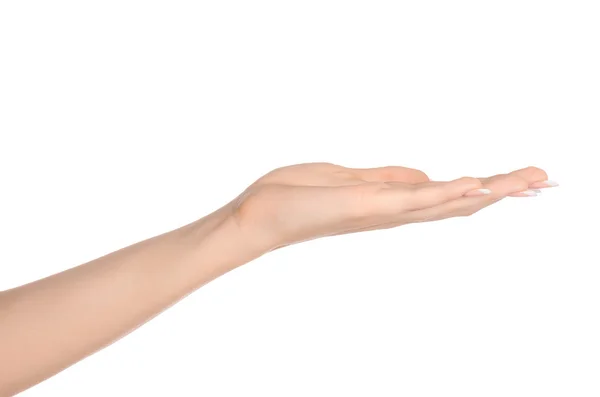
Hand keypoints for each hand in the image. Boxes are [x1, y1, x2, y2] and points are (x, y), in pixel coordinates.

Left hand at [229, 163, 555, 250]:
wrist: (259, 215)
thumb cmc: (298, 197)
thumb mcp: (350, 178)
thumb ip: (389, 178)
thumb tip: (426, 177)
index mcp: (389, 204)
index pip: (445, 197)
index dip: (483, 189)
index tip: (517, 181)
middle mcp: (392, 213)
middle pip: (456, 203)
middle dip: (500, 191)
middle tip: (543, 179)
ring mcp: (381, 212)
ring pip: (444, 202)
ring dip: (488, 190)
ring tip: (527, 180)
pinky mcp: (365, 205)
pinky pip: (412, 200)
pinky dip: (445, 193)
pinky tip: (475, 185)